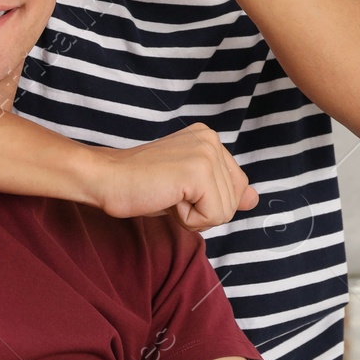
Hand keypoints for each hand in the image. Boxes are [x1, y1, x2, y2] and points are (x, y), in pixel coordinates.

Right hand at [90, 124, 258, 230]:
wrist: (105, 180)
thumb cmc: (140, 186)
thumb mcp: (189, 190)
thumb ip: (223, 192)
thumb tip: (254, 199)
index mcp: (210, 139)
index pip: (237, 186)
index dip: (207, 201)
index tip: (176, 188)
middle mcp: (212, 140)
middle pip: (234, 200)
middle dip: (202, 211)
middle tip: (168, 193)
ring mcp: (206, 152)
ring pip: (226, 211)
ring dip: (194, 216)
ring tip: (166, 195)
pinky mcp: (198, 171)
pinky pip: (213, 216)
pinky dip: (188, 220)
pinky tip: (167, 199)